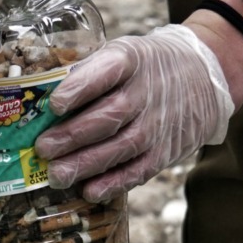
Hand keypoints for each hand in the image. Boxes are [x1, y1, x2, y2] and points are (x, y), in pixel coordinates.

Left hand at [34, 24, 234, 201]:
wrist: (202, 77)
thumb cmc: (145, 67)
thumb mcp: (122, 52)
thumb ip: (89, 73)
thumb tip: (41, 101)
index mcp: (131, 60)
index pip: (106, 71)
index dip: (80, 88)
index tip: (54, 104)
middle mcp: (147, 92)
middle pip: (110, 116)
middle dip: (73, 135)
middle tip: (43, 148)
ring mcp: (158, 124)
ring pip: (121, 147)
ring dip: (86, 164)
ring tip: (56, 174)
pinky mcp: (165, 151)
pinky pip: (139, 170)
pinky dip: (114, 183)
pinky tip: (90, 190)